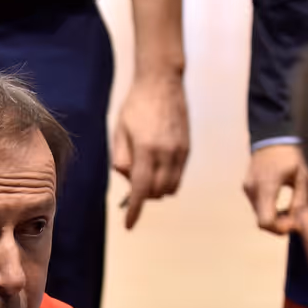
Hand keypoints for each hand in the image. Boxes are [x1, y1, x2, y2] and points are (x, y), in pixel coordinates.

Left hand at [112, 73, 190, 228]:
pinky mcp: (187, 148)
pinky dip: (168, 181)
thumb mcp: (119, 131)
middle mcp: (167, 153)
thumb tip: (127, 179)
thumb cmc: (136, 105)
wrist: (162, 82)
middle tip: (133, 186)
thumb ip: (121, 159)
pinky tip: (157, 169)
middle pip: (157, 193)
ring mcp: (180, 151)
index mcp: (146, 149)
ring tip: (146, 175)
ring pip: (171, 188)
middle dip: (144, 197)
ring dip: (157, 190)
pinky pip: (179, 176)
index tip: (129, 224)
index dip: (134, 211)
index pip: (140, 189)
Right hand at [243, 144, 307, 234]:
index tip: (294, 225)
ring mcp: (248, 189)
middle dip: (279, 226)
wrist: (271, 137)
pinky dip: (268, 211)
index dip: (279, 229)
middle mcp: (253, 189)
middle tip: (295, 221)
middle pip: (262, 221)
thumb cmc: (290, 156)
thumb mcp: (302, 177)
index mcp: (267, 186)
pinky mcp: (247, 188)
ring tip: (290, 213)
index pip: (265, 220)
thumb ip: (299, 201)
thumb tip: (298, 222)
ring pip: (259, 215)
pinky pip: (257, 207)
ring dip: (274, 219)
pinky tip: (280, 206)